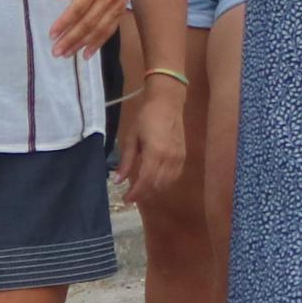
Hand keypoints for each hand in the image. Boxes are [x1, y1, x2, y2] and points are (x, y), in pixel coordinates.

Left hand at [48, 0, 140, 58]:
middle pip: (87, 23)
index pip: (78, 8)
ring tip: (68, 54)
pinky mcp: (121, 10)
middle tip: (56, 51)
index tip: (52, 34)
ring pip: (98, 30)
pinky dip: (99, 43)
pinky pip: (110, 30)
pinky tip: (88, 53)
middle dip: (71, 39)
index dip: (64, 23)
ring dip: (82, 44)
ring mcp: (116, 6)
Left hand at [115, 88, 190, 205]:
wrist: (167, 102)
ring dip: (153, 190)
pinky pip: (174, 177)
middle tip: (131, 196)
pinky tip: (155, 181)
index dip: (135, 194)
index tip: (126, 200)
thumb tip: (118, 181)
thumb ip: (126, 161)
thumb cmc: (145, 117)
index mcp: (155, 153)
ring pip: (166, 183)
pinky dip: (164, 183)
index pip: (145, 181)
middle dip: (143, 194)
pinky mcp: (183, 157)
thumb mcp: (131, 138)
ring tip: (141, 190)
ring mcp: (179, 158)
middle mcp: (169, 159)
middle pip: (156, 185)